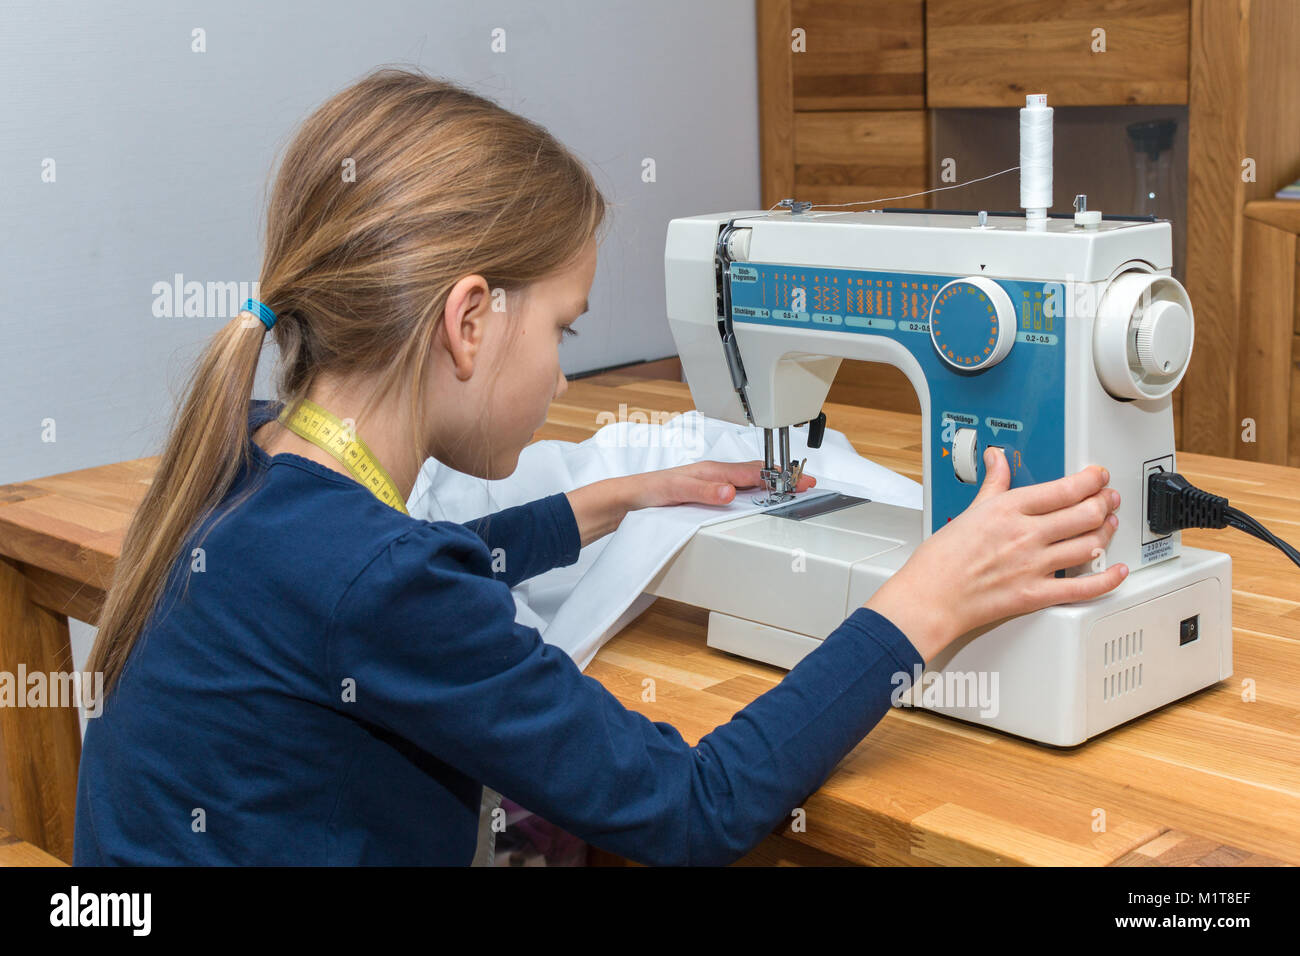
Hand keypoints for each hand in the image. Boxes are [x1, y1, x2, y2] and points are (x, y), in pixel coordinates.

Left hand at [627, 459, 817, 509]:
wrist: (626, 499)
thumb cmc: (649, 490)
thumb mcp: (676, 490)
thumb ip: (703, 490)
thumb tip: (729, 491)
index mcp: (713, 470)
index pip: (755, 473)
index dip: (780, 477)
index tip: (802, 480)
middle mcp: (715, 474)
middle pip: (756, 474)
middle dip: (783, 477)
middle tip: (806, 484)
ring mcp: (711, 483)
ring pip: (749, 481)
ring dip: (771, 484)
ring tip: (790, 488)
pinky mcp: (706, 493)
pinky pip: (738, 491)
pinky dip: (754, 492)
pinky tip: (756, 499)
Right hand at [865, 446, 1125, 663]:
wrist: (930, 598)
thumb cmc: (940, 560)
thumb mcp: (968, 510)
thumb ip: (993, 484)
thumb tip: (997, 459)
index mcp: (1008, 510)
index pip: (1063, 489)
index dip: (1090, 480)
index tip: (1097, 476)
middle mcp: (1026, 535)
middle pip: (1084, 514)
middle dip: (1105, 503)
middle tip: (1109, 498)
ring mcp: (1034, 566)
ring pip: (1089, 545)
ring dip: (1107, 532)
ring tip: (1110, 525)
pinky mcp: (1037, 595)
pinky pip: (1084, 587)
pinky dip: (1107, 579)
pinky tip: (1116, 572)